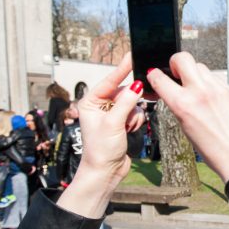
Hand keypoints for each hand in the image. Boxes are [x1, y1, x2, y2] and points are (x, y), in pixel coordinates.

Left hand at [59, 54, 144, 218]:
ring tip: (126, 127)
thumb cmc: (101, 150)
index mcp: (90, 102)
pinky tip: (130, 131)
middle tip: (136, 105)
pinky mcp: (121, 123)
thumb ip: (126, 102)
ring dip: (133, 114)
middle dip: (130, 102)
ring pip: (132, 103)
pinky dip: (136, 120)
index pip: (109, 81)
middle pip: (123, 92)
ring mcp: (111, 115)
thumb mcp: (113, 123)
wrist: (105, 172)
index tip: (132, 56)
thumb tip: (137, 85)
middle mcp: (100, 106)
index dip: (122, 69)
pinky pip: (135, 113)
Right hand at [149, 53, 228, 182]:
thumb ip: (178, 104)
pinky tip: (213, 99)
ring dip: (195, 74)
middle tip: (177, 73)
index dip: (153, 75)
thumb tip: (172, 89)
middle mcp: (200, 92)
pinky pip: (216, 78)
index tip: (155, 75)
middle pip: (182, 58)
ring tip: (198, 90)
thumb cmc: (212, 149)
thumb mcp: (185, 127)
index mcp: (183, 105)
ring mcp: (218, 89)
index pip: (159, 78)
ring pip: (201, 67)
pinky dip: (210, 84)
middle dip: (175, 62)